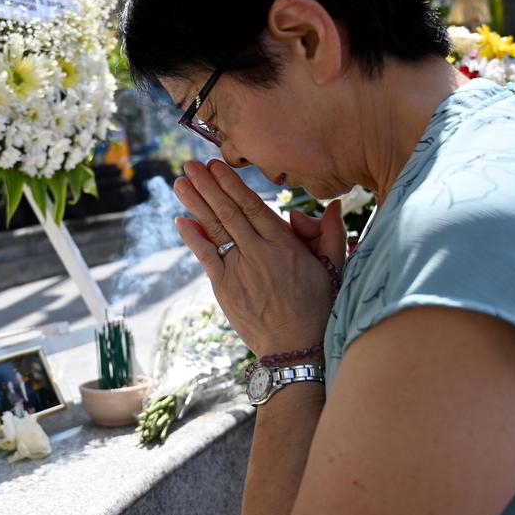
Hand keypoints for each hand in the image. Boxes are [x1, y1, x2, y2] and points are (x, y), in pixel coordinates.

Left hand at [172, 159, 346, 356]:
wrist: (296, 349)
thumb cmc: (319, 308)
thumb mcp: (333, 269)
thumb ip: (330, 234)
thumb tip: (334, 205)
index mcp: (284, 245)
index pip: (253, 206)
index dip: (232, 184)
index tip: (217, 166)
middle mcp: (258, 254)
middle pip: (228, 212)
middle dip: (208, 186)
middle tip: (191, 165)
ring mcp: (239, 271)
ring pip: (215, 230)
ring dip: (195, 204)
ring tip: (180, 182)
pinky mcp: (225, 289)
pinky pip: (205, 257)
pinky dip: (193, 237)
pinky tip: (180, 219)